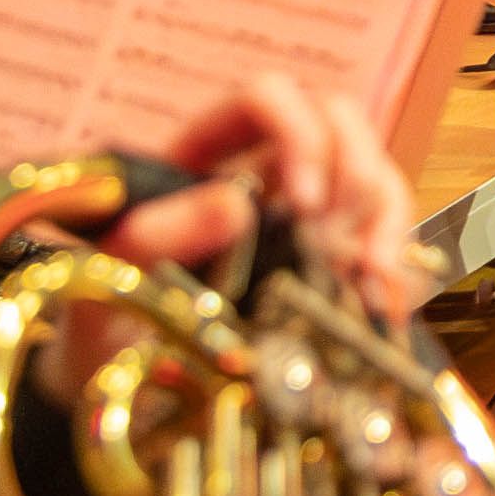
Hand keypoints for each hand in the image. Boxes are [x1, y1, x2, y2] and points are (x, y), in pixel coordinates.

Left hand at [118, 69, 430, 331]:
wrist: (113, 395)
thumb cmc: (99, 327)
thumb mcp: (109, 281)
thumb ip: (152, 240)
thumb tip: (235, 205)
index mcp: (199, 160)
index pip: (263, 100)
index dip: (297, 132)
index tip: (305, 201)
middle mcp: (259, 177)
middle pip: (336, 120)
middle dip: (354, 168)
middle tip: (336, 235)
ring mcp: (300, 220)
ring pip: (370, 173)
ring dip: (383, 216)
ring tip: (369, 274)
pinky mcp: (327, 266)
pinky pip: (381, 237)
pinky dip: (395, 260)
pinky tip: (380, 296)